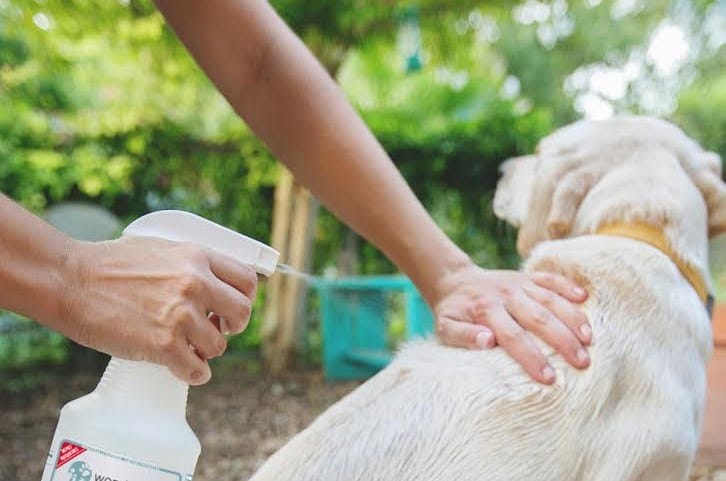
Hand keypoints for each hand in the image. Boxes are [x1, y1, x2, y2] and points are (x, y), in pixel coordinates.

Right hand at [60, 236, 257, 384]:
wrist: (71, 280)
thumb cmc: (109, 264)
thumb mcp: (161, 248)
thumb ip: (190, 263)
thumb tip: (214, 283)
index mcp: (197, 256)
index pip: (246, 280)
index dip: (245, 298)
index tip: (234, 307)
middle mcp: (195, 283)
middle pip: (242, 313)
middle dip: (233, 326)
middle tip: (218, 329)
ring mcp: (180, 314)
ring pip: (218, 345)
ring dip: (206, 351)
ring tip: (189, 347)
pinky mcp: (163, 344)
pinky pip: (196, 370)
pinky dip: (194, 374)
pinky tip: (186, 368)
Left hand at [433, 265, 589, 383]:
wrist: (455, 281)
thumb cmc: (454, 313)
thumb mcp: (446, 327)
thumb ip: (463, 336)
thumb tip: (487, 341)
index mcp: (486, 311)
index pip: (513, 336)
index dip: (532, 357)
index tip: (549, 378)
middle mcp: (506, 296)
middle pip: (538, 318)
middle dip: (562, 341)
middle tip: (582, 362)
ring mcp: (519, 284)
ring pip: (550, 299)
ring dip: (571, 317)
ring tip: (589, 339)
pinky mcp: (527, 277)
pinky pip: (550, 278)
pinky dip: (567, 285)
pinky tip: (585, 298)